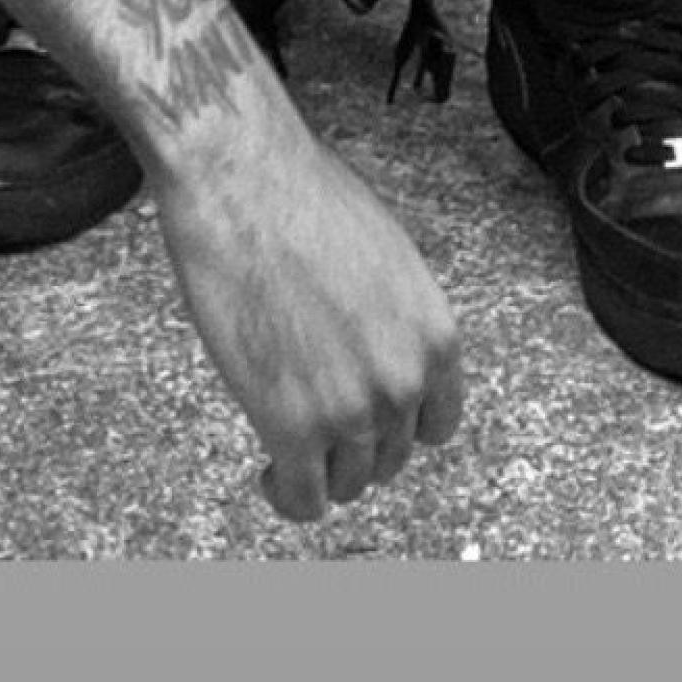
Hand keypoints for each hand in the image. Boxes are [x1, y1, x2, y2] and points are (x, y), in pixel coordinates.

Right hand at [153, 120, 463, 524]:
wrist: (243, 183)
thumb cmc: (302, 200)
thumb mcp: (387, 261)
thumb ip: (395, 322)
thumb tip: (378, 352)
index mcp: (436, 337)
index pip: (437, 423)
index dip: (398, 426)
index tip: (370, 423)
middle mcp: (404, 380)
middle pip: (390, 457)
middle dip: (353, 445)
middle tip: (316, 423)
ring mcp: (351, 409)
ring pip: (347, 483)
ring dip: (317, 470)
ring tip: (287, 445)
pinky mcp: (291, 426)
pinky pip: (303, 498)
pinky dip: (286, 495)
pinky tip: (267, 472)